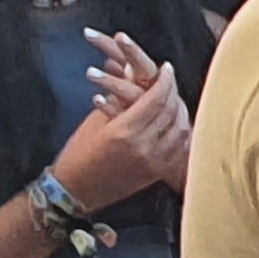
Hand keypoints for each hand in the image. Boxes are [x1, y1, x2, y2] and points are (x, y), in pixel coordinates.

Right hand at [50, 32, 192, 208]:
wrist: (76, 189)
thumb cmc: (80, 153)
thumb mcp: (96, 121)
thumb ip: (119, 99)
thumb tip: (135, 74)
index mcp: (124, 131)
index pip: (155, 99)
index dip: (164, 81)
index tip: (166, 68)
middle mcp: (143, 147)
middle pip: (171, 112)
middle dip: (173, 92)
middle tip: (169, 81)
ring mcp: (154, 162)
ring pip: (180, 129)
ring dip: (180, 110)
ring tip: (173, 98)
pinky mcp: (158, 173)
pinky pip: (180, 148)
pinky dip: (182, 131)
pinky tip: (176, 121)